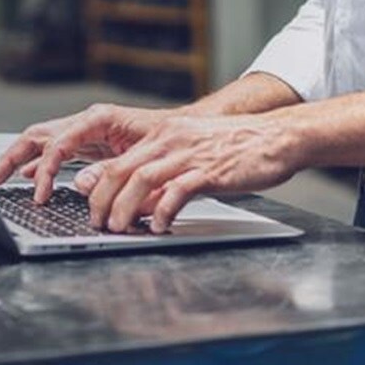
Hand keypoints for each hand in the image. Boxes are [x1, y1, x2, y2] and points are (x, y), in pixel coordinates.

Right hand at [0, 103, 171, 201]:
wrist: (189, 132)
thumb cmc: (172, 139)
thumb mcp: (145, 156)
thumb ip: (111, 170)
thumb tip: (81, 184)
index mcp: (99, 119)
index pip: (58, 142)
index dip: (44, 170)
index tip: (39, 194)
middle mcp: (88, 122)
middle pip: (38, 136)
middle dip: (12, 156)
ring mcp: (86, 132)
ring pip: (42, 142)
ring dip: (18, 158)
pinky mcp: (90, 144)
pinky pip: (55, 151)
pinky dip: (38, 163)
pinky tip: (27, 175)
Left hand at [81, 114, 305, 233]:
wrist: (276, 137)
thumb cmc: (235, 149)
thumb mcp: (191, 155)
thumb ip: (164, 176)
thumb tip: (138, 203)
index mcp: (162, 135)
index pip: (117, 160)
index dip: (97, 186)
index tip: (88, 207)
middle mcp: (170, 140)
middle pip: (121, 170)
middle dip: (103, 200)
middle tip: (98, 224)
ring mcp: (190, 154)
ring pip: (142, 178)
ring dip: (125, 207)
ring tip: (119, 228)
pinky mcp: (210, 170)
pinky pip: (179, 190)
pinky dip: (164, 210)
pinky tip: (159, 225)